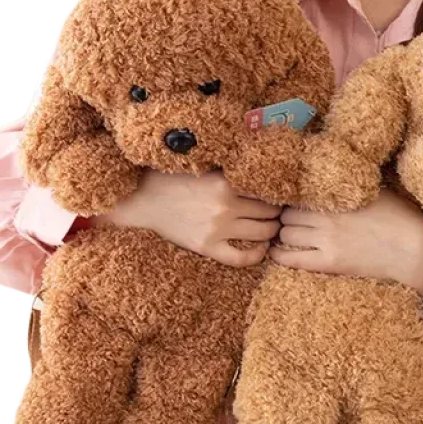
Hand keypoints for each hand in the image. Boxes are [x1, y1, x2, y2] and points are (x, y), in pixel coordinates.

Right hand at [90, 167, 282, 267]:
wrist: (142, 199)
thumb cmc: (173, 178)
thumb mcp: (205, 166)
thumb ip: (230, 170)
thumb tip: (260, 166)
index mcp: (226, 181)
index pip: (267, 189)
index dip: (277, 191)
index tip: (279, 192)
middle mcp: (225, 206)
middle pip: (270, 211)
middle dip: (277, 211)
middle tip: (279, 211)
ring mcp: (217, 229)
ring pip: (262, 233)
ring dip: (272, 230)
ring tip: (272, 226)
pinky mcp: (207, 246)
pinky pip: (241, 257)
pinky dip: (257, 255)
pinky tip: (262, 249)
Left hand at [268, 186, 422, 303]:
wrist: (413, 249)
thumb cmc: (399, 217)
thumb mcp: (374, 190)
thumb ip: (350, 184)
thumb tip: (334, 174)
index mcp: (337, 195)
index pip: (298, 192)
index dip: (293, 197)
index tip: (293, 201)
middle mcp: (326, 216)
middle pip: (287, 213)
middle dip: (286, 215)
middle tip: (291, 220)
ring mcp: (326, 240)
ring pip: (285, 233)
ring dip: (284, 233)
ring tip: (291, 235)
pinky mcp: (329, 263)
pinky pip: (291, 259)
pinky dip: (279, 256)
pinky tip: (277, 253)